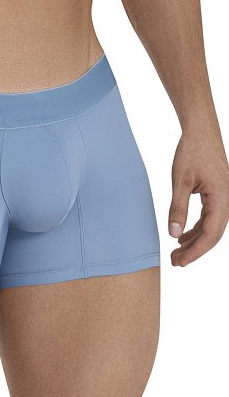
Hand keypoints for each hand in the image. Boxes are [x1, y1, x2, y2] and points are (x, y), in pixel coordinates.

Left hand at [169, 131, 228, 265]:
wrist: (201, 134)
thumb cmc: (191, 153)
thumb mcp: (180, 181)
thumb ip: (177, 208)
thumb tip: (174, 234)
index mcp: (222, 199)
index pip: (211, 234)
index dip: (195, 251)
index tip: (180, 262)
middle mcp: (228, 201)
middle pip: (213, 235)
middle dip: (194, 250)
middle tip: (174, 261)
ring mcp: (224, 198)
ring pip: (212, 227)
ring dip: (195, 241)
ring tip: (176, 252)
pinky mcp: (217, 195)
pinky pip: (209, 218)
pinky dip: (196, 228)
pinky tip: (183, 236)